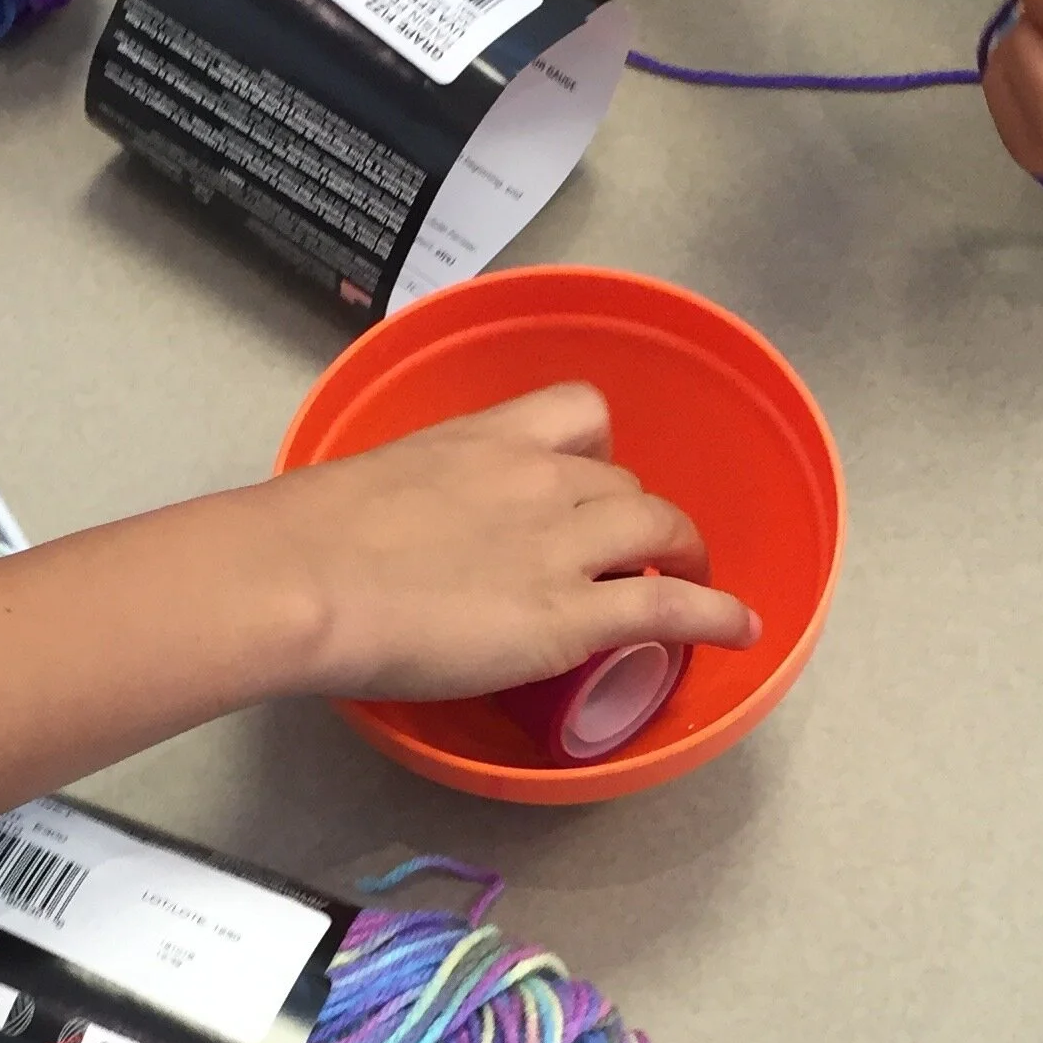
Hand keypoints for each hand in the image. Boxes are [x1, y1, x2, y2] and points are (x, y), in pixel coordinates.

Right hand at [262, 384, 753, 703]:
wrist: (300, 578)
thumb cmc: (300, 539)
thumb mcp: (361, 491)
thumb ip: (395, 508)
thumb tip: (374, 546)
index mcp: (483, 439)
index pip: (574, 411)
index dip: (597, 449)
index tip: (591, 475)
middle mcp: (538, 478)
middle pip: (622, 484)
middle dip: (636, 517)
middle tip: (633, 554)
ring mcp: (561, 546)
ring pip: (658, 530)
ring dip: (685, 555)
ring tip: (693, 583)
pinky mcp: (571, 615)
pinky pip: (670, 606)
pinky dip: (717, 614)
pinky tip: (741, 630)